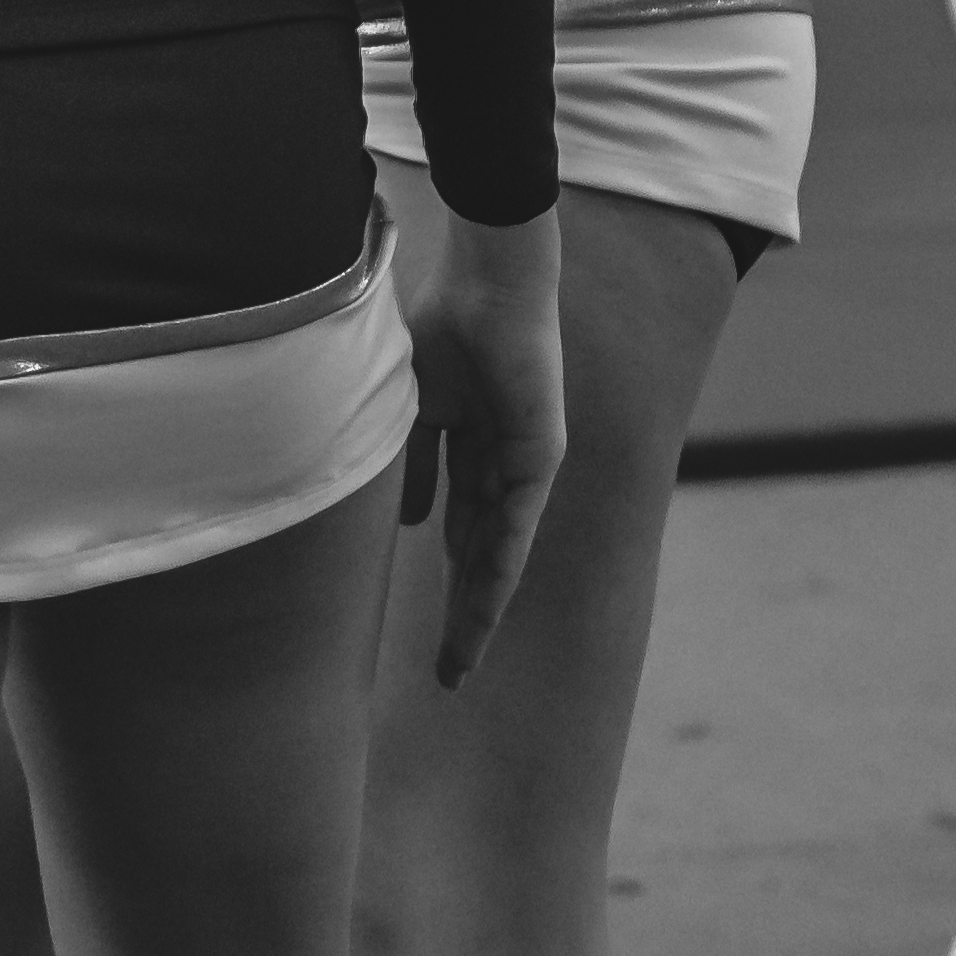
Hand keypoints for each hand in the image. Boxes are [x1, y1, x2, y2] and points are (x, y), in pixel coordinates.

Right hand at [394, 194, 565, 686]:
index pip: (461, 533)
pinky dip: (499, 568)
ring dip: (479, 611)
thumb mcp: (416, 406)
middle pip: (481, 558)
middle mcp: (502, 465)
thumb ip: (417, 463)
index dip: (448, 583)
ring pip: (499, 555)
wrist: (488, 279)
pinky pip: (517, 524)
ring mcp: (524, 464)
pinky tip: (484, 609)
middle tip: (450, 676)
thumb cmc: (448, 323)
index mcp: (473, 449)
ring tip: (462, 663)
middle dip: (465, 616)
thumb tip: (413, 527)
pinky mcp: (542, 455)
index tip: (433, 633)